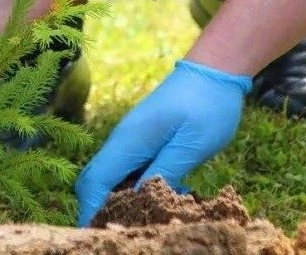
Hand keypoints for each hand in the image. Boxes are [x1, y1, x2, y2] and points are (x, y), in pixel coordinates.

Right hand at [74, 60, 251, 226]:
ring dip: (118, 199)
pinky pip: (127, 168)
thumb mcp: (191, 144)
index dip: (91, 211)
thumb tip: (142, 200)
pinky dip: (133, 187)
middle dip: (98, 207)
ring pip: (110, 175)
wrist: (214, 70)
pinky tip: (157, 198)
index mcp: (129, 140)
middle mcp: (122, 139)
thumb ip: (164, 172)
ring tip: (141, 220)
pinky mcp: (143, 138)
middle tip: (121, 230)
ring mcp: (131, 137)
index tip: (96, 234)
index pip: (95, 182)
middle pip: (94, 179)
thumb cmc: (207, 105)